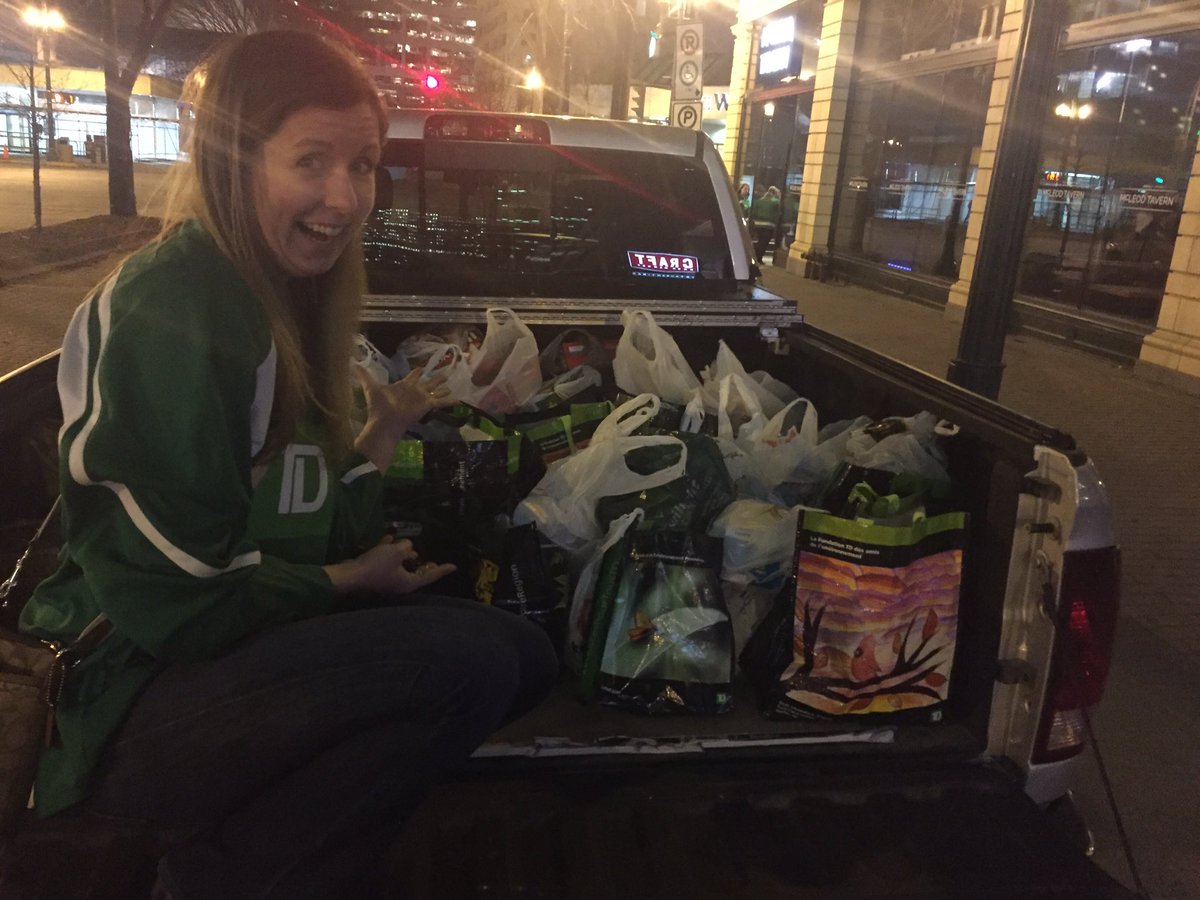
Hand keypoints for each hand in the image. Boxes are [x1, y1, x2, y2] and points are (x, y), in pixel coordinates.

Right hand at [325, 535, 456, 595]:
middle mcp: (398, 585)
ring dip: (402, 554)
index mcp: (408, 583)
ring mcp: (386, 581)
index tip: (453, 566)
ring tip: (405, 543)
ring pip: (399, 566)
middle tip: (432, 560)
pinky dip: (387, 552)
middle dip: (421, 564)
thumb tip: (408, 547)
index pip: (429, 576)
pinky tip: (387, 539)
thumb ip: (406, 548)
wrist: (348, 576)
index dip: (442, 570)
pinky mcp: (374, 575)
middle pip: (414, 573)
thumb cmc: (376, 566)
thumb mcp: (395, 552)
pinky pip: (385, 563)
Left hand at [353, 366, 455, 470]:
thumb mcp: (371, 387)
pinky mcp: (427, 405)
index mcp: (403, 386)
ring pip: (435, 390)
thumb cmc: (379, 405)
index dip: (417, 371)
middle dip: (435, 378)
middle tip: (445, 372)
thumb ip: (364, 376)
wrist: (385, 421)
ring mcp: (422, 398)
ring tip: (453, 384)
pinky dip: (451, 401)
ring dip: (443, 387)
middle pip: (427, 382)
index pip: (412, 376)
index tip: (422, 366)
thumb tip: (352, 363)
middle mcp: (414, 391)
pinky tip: (460, 399)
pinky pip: (441, 401)